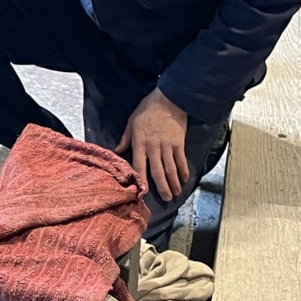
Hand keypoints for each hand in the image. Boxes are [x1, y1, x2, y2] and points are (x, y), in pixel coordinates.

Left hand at [116, 87, 189, 201]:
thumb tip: (116, 150)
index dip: (141, 180)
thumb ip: (125, 139)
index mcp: (139, 143)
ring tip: (176, 193)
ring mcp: (167, 146)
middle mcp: (153, 147)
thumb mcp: (131, 123)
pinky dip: (183, 171)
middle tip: (166, 199)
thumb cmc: (146, 110)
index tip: (142, 192)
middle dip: (162, 187)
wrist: (167, 101)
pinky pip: (181, 160)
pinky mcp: (179, 143)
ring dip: (173, 183)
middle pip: (157, 171)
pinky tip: (184, 179)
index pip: (138, 165)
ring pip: (170, 169)